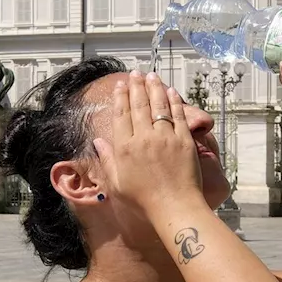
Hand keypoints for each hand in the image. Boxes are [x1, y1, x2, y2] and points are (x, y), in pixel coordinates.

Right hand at [93, 71, 202, 222]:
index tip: (122, 85)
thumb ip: (107, 160)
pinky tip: (171, 92)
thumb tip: (98, 142)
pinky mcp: (184, 141)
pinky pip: (178, 115)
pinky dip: (174, 102)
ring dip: (155, 88)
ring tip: (152, 75)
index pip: (121, 115)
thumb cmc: (143, 201)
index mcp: (124, 148)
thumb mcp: (116, 184)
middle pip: (139, 105)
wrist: (173, 207)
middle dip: (137, 86)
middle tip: (136, 73)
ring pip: (159, 105)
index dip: (121, 97)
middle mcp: (143, 138)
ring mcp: (165, 138)